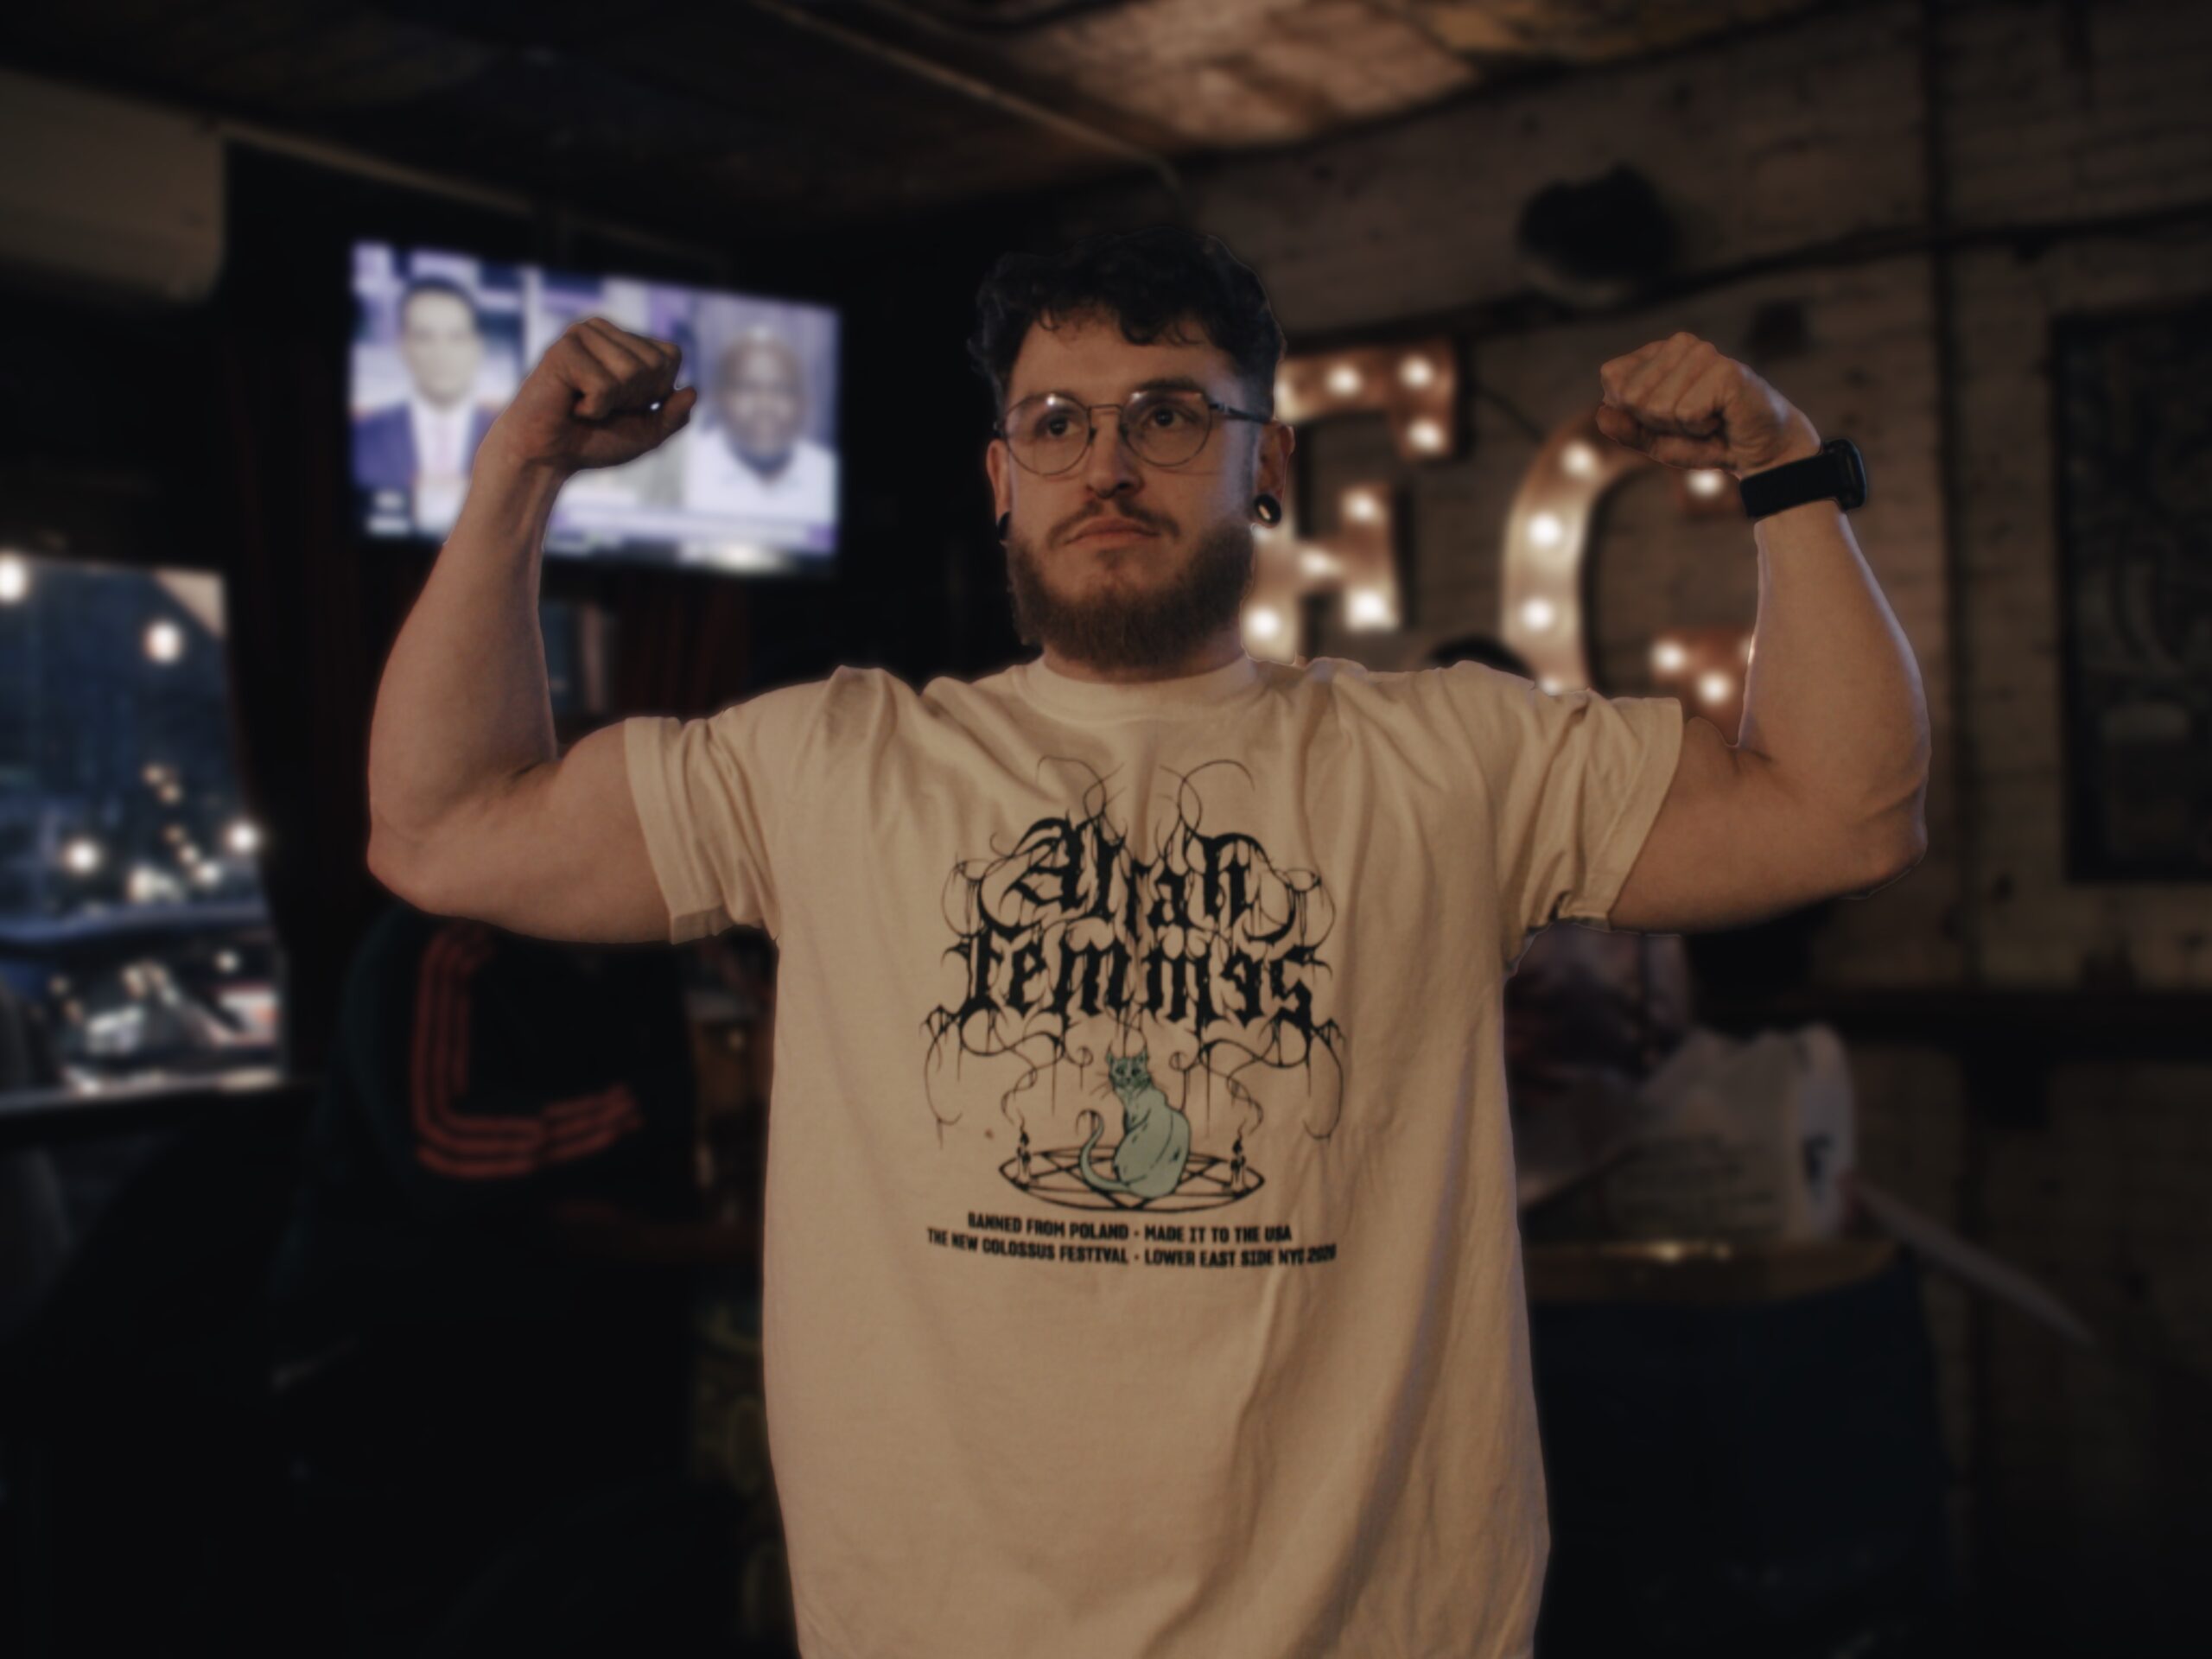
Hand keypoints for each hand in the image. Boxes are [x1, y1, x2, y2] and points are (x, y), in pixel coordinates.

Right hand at [483, 317, 697, 477]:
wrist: (547, 457)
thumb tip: (694, 391)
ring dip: (613, 403)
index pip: (670, 355)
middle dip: (635, 398)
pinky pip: (604, 385)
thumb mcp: (646, 433)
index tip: (626, 404)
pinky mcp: (562, 351)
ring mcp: (581, 336)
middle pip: (654, 364)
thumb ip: (673, 415)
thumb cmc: (592, 440)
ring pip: (632, 372)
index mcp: (622, 341)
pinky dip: (594, 408)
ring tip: (585, 404)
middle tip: (601, 406)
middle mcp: (601, 330)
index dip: (657, 390)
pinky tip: (572, 405)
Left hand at [1594, 331, 1820, 478]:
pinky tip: (1721, 417)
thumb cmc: (1707, 441)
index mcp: (1657, 353)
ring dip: (1681, 428)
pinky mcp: (1725, 370)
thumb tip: (1601, 414)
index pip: (1612, 378)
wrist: (1758, 451)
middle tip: (1690, 422)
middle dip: (1656, 423)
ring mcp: (1703, 353)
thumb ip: (1627, 429)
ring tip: (1708, 420)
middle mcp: (1680, 344)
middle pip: (1631, 395)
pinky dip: (1700, 428)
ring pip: (1658, 406)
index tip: (1665, 418)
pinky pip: (1685, 413)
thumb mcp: (1657, 440)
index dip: (1632, 412)